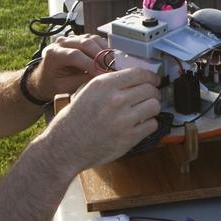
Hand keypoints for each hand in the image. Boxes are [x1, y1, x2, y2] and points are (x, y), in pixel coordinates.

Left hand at [27, 34, 111, 100]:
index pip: (75, 55)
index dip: (91, 64)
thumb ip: (82, 82)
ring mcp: (71, 39)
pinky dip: (104, 48)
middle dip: (101, 56)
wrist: (45, 79)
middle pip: (85, 43)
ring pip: (92, 39)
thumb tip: (101, 77)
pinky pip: (95, 40)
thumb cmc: (52, 84)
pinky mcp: (80, 40)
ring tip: (114, 64)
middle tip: (113, 68)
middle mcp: (62, 43)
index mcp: (53, 54)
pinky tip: (111, 59)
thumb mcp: (64, 87)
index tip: (103, 74)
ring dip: (105, 51)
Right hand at [47, 68, 161, 169]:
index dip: (151, 76)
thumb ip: (110, 83)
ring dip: (152, 108)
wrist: (66, 147)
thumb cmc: (74, 120)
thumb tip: (134, 78)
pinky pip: (152, 124)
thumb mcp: (87, 91)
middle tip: (149, 96)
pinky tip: (140, 124)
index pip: (139, 73)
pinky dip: (149, 124)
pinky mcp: (129, 137)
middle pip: (150, 89)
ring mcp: (124, 119)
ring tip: (144, 111)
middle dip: (152, 92)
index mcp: (104, 85)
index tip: (153, 80)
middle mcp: (115, 99)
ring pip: (154, 105)